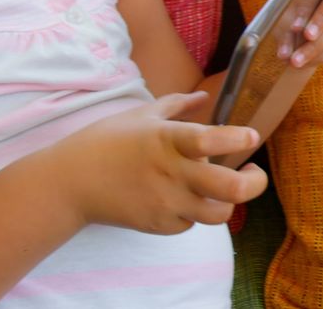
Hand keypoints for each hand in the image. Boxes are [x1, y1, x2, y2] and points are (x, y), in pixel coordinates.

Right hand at [39, 92, 267, 234]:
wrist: (68, 184)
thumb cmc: (105, 142)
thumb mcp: (141, 114)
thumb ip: (178, 104)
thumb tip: (204, 97)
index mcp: (167, 140)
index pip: (211, 140)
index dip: (238, 139)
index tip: (251, 137)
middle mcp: (171, 173)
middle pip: (231, 189)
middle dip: (254, 183)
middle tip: (253, 174)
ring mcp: (166, 203)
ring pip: (219, 214)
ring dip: (228, 202)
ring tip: (224, 189)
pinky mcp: (158, 225)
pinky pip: (192, 223)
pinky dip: (196, 212)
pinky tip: (186, 198)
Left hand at [275, 0, 322, 68]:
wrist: (291, 25)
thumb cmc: (284, 10)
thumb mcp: (282, 11)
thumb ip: (288, 20)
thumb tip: (293, 36)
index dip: (320, 13)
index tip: (297, 29)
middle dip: (319, 36)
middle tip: (299, 51)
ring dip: (315, 51)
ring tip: (293, 62)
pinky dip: (318, 56)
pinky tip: (303, 61)